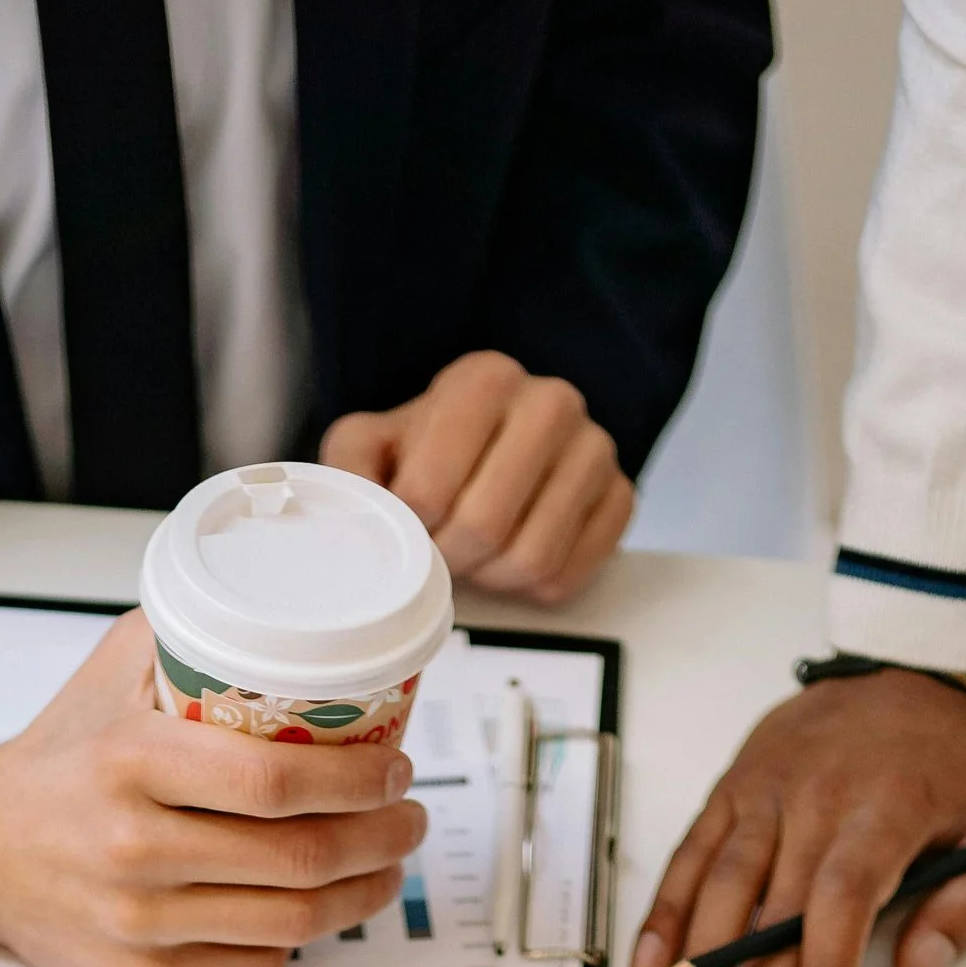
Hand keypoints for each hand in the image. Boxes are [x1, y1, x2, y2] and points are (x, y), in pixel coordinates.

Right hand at [0, 607, 423, 966]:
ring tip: (384, 864)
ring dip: (361, 895)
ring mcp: (140, 920)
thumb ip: (192, 636)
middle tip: (407, 815)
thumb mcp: (111, 674)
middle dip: (381, 838)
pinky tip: (319, 908)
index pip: (274, 781)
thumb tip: (292, 611)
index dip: (357, 781)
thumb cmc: (56, 761)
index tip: (394, 769)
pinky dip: (302, 940)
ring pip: (292, 921)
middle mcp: (135, 846)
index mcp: (132, 761)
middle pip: (300, 857)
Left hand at [322, 350, 632, 605]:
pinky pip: (571, 574)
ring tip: (479, 557)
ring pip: (532, 558)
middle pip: (485, 526)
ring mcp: (594, 448)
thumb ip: (349, 469)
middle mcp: (551, 401)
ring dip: (493, 578)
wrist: (499, 449)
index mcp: (485, 379)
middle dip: (452, 559)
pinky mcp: (621, 495)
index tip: (413, 526)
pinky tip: (516, 561)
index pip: (431, 487)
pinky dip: (534, 588)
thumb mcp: (373, 444)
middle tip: (443, 555)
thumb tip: (344, 522)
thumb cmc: (432, 451)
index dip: (413, 529)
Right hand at [632, 672, 965, 966]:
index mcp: (883, 812)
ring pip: (721, 889)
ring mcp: (764, 794)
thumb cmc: (946, 760)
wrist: (905, 666)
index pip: (842, 904)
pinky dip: (666, 912)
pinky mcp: (732, 789)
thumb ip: (965, 908)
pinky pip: (691, 855)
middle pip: (772, 915)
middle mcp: (814, 801)